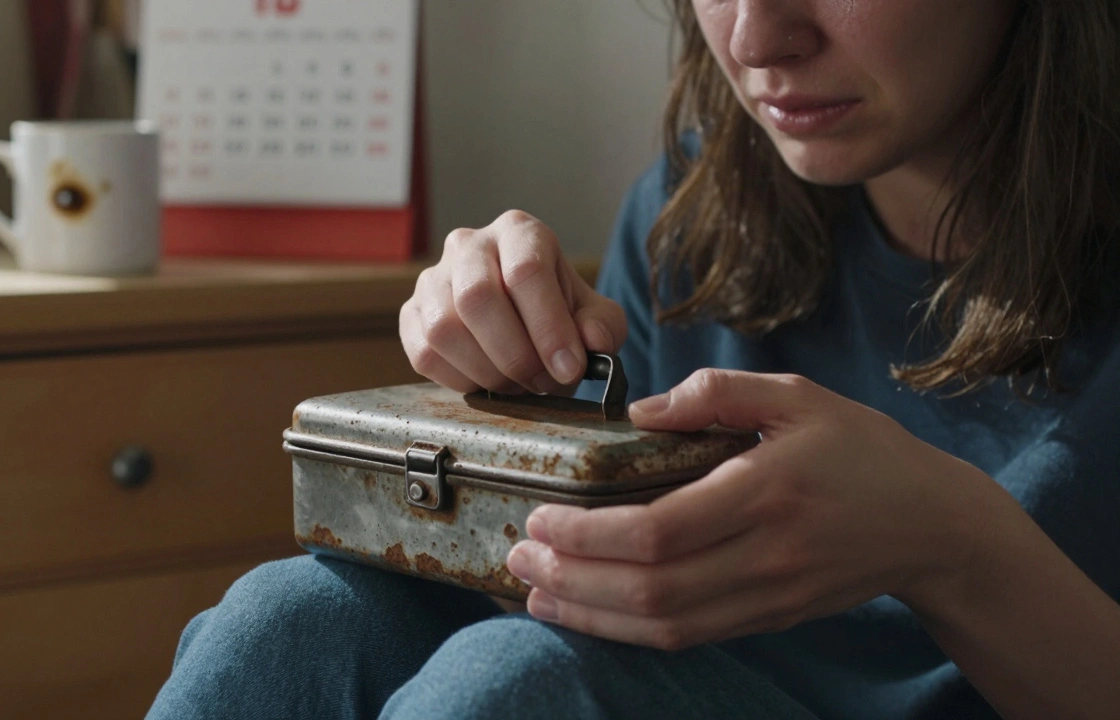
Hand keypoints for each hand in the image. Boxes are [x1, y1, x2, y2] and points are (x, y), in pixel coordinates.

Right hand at [400, 210, 626, 394]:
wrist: (520, 318)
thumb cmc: (557, 311)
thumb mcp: (593, 314)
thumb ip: (603, 326)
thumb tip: (592, 341)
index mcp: (518, 232)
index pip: (526, 271)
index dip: (548, 327)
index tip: (569, 368)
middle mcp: (469, 245)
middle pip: (477, 297)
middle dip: (515, 355)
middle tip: (542, 383)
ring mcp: (432, 278)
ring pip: (444, 328)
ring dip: (487, 371)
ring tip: (518, 385)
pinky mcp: (410, 314)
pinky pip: (423, 352)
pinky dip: (460, 379)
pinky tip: (487, 382)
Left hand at [504, 369, 1007, 649]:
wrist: (931, 526)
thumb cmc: (862, 450)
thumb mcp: (798, 396)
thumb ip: (718, 394)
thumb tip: (642, 410)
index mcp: (768, 491)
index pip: (661, 530)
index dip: (591, 533)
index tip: (543, 517)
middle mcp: (766, 555)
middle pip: (651, 588)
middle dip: (573, 578)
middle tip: (519, 555)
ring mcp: (769, 596)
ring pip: (663, 625)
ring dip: (590, 613)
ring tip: (534, 591)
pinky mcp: (768, 619)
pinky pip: (687, 636)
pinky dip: (628, 630)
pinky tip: (588, 611)